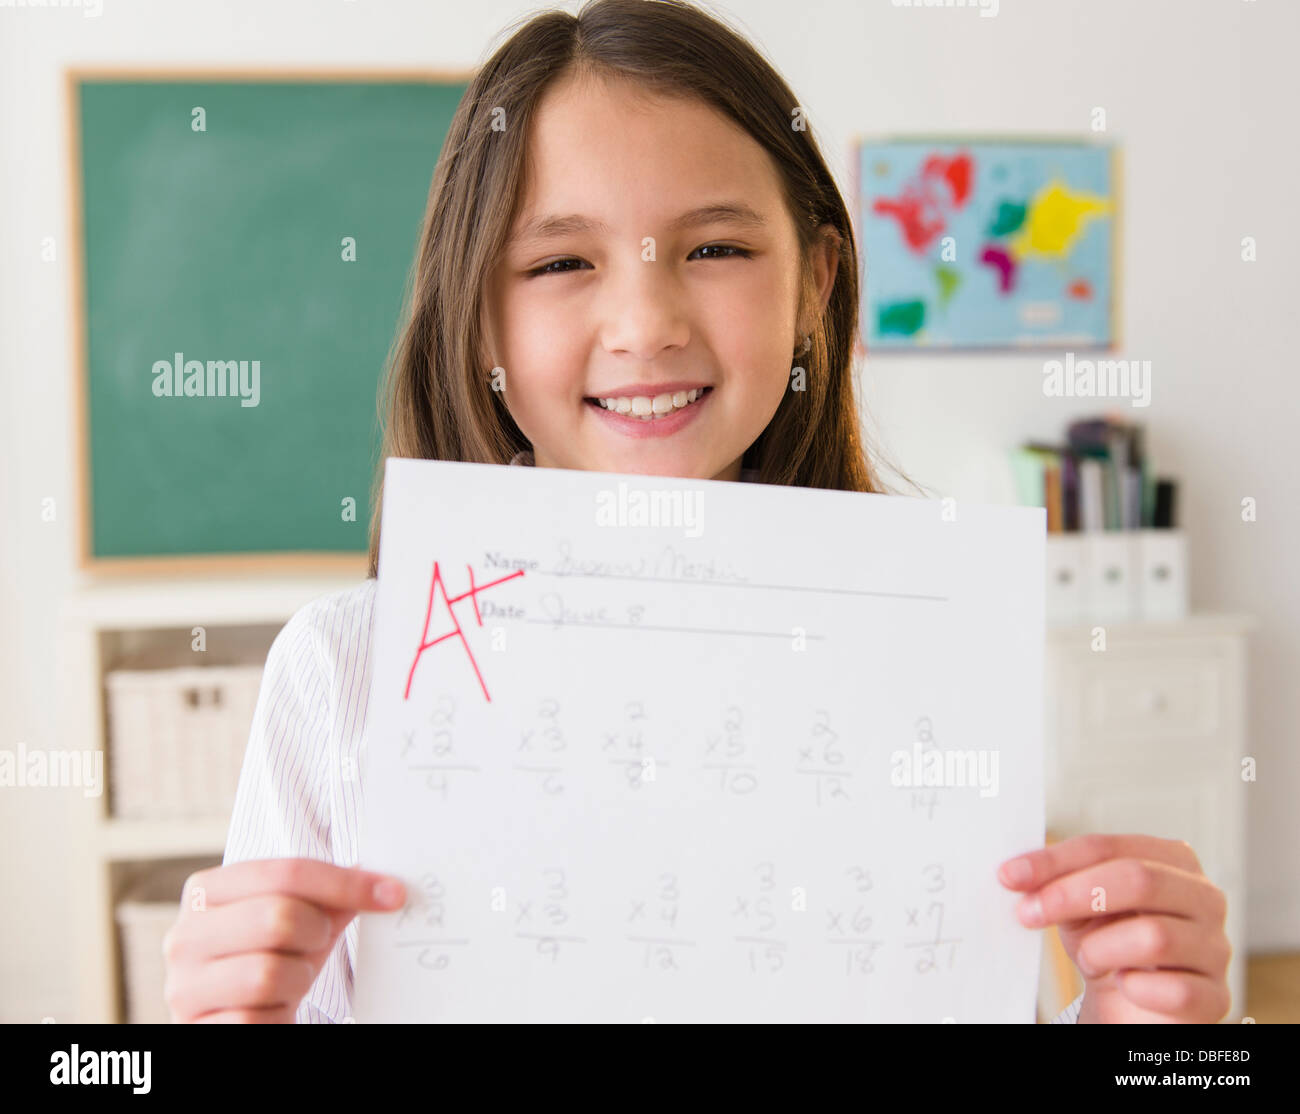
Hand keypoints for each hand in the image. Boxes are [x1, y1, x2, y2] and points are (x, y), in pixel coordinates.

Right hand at [162, 858, 405, 1022]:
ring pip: (268, 972)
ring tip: (291, 979)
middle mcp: (184, 935)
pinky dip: (279, 1014)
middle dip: (315, 933)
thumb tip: (381, 883)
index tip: (392, 895)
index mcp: (206, 891)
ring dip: (297, 979)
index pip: (285, 872)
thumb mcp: (299, 921)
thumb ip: (330, 896)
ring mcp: (183, 987)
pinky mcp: (195, 1030)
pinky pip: (253, 1018)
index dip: (346, 883)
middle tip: (317, 944)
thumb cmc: (269, 961)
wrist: (235, 1020)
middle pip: (278, 917)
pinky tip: (273, 1011)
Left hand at [998, 834, 1230, 1022]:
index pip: (1108, 847)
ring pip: (1154, 937)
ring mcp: (1215, 948)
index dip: (1055, 860)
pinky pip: (1175, 990)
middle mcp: (1203, 898)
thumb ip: (1056, 880)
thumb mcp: (1080, 904)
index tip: (1010, 876)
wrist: (1136, 1002)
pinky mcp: (1216, 998)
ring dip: (1102, 950)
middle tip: (1029, 914)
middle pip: (1137, 880)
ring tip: (1090, 959)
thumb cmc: (1111, 942)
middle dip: (1071, 895)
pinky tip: (1124, 985)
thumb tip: (1015, 874)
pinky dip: (1137, 988)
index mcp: (1172, 860)